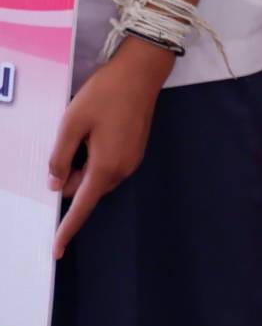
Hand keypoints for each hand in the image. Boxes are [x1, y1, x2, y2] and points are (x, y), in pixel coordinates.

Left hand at [48, 39, 175, 257]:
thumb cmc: (104, 96)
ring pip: (97, 175)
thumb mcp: (72, 123)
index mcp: (105, 167)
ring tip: (83, 129)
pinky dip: (94, 156)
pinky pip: (108, 165)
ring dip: (82, 163)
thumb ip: (61, 157)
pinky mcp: (135, 151)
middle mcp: (122, 170)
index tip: (56, 250)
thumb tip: (57, 185)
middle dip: (70, 175)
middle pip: (87, 188)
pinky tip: (95, 130)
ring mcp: (131, 161)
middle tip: (68, 138)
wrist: (141, 76)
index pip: (81, 206)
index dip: (67, 228)